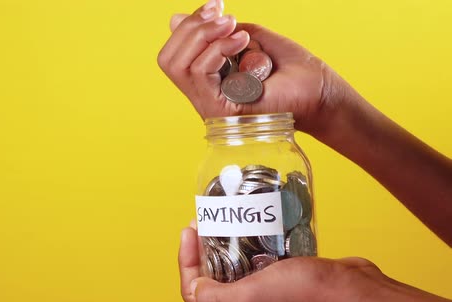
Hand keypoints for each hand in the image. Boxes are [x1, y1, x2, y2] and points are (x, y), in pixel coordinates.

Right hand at [157, 1, 352, 135]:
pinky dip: (218, 49)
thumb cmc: (288, 68)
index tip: (216, 7)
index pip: (173, 55)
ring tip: (237, 29)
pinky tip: (243, 42)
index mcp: (205, 82)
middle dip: (191, 28)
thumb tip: (174, 19)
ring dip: (206, 36)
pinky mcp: (221, 109)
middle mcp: (202, 96)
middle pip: (168, 60)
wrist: (317, 89)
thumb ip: (214, 32)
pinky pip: (200, 73)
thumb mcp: (246, 38)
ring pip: (180, 65)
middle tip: (225, 17)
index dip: (188, 25)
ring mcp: (210, 106)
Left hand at [179, 224, 451, 301]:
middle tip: (209, 217)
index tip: (190, 229)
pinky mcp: (290, 272)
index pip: (195, 289)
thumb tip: (192, 286)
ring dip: (233, 236)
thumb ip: (213, 297)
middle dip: (207, 243)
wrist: (354, 295)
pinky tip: (260, 220)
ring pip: (241, 258)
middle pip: (215, 271)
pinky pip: (266, 251)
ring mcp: (271, 287)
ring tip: (232, 214)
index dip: (186, 259)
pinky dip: (260, 235)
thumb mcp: (249, 300)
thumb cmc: (307, 300)